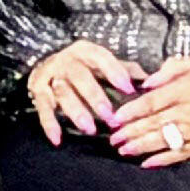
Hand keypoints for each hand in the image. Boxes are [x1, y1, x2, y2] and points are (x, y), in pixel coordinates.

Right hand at [24, 39, 139, 136]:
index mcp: (86, 51)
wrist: (45, 59)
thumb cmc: (83, 65)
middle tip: (109, 116)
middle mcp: (67, 61)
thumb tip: (151, 81)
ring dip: (76, 111)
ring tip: (89, 128)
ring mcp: (51, 75)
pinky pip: (43, 108)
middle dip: (95, 97)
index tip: (129, 89)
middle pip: (80, 77)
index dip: (115, 72)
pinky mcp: (38, 91)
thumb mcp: (102, 62)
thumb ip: (126, 70)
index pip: (102, 58)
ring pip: (62, 92)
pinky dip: (49, 124)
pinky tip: (57, 139)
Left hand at [109, 53, 189, 164]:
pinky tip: (148, 163)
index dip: (130, 112)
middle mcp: (187, 111)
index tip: (115, 118)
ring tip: (123, 150)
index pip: (149, 103)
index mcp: (184, 89)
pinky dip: (163, 160)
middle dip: (129, 132)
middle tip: (112, 139)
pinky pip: (181, 153)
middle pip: (151, 124)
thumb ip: (173, 69)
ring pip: (162, 140)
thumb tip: (149, 80)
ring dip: (140, 146)